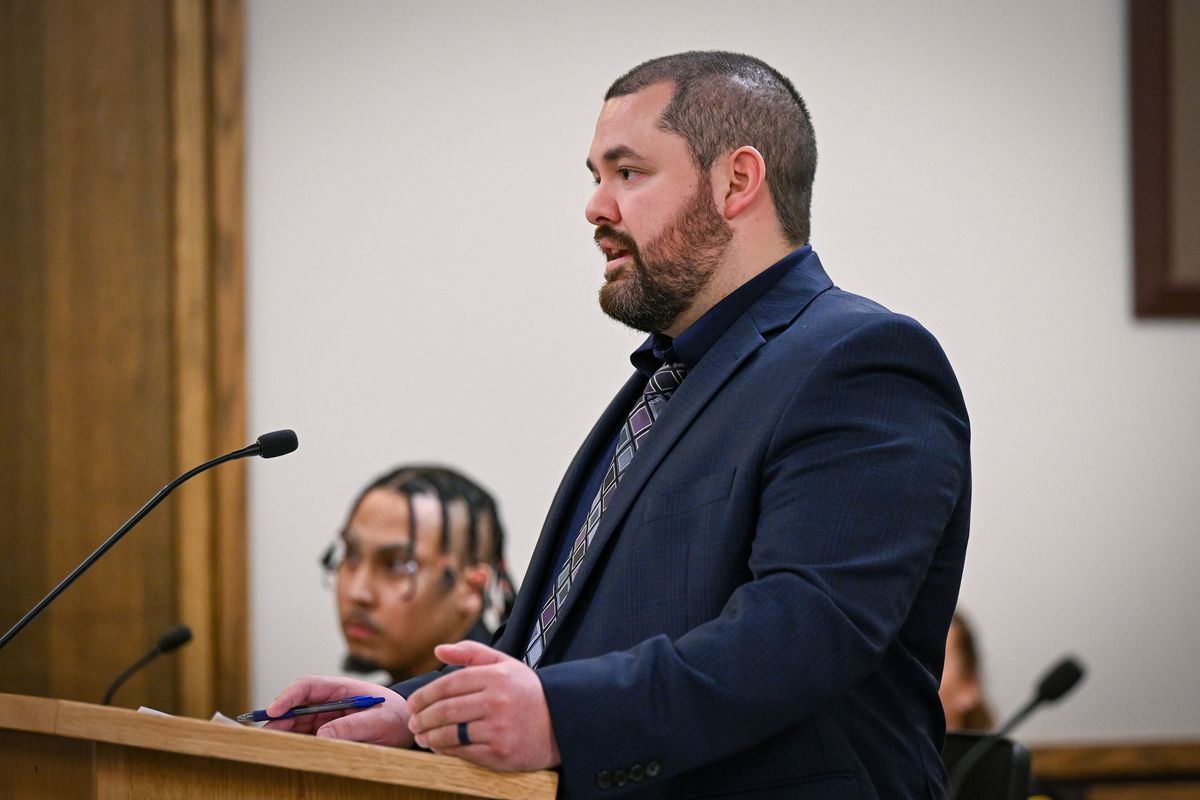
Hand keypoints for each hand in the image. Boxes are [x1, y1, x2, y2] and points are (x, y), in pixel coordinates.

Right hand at [263, 675, 412, 746]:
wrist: (408, 726)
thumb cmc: (396, 717)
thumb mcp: (378, 721)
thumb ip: (352, 726)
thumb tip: (321, 736)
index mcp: (341, 688)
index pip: (308, 686)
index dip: (288, 697)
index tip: (274, 711)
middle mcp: (331, 700)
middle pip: (297, 706)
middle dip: (279, 719)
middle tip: (266, 736)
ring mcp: (328, 716)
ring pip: (298, 723)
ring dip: (284, 732)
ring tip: (273, 746)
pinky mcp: (330, 731)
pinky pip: (307, 736)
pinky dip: (296, 743)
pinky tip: (289, 752)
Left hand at [407, 641, 560, 770]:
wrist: (562, 722)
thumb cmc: (528, 692)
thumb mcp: (505, 664)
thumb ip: (471, 653)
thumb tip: (438, 649)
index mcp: (496, 676)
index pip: (449, 684)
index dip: (425, 694)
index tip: (413, 703)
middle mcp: (497, 701)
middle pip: (445, 709)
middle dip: (422, 717)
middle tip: (412, 722)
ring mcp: (499, 728)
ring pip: (450, 732)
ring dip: (429, 736)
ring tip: (421, 736)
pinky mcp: (500, 752)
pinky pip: (463, 751)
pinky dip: (444, 750)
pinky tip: (438, 747)